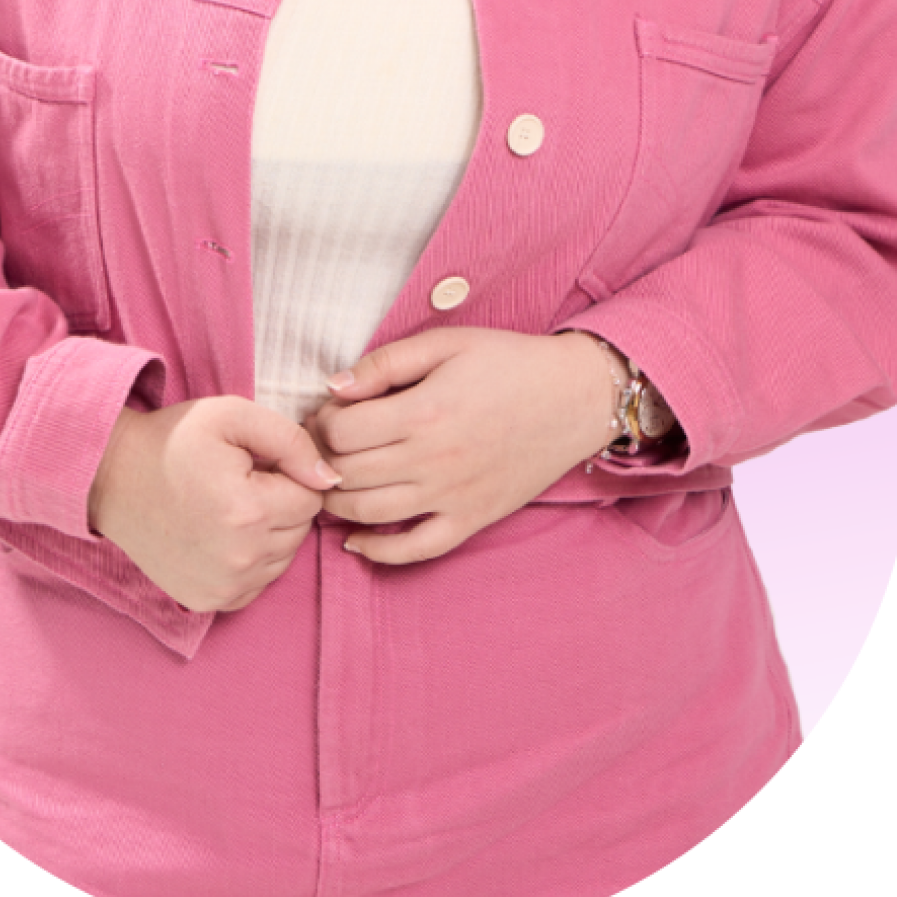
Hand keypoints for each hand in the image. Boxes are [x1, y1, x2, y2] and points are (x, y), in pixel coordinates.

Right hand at [88, 395, 342, 613]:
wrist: (112, 476)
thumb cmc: (174, 440)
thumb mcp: (233, 416)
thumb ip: (292, 441)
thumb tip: (331, 478)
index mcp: (249, 511)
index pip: (312, 496)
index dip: (289, 473)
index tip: (256, 463)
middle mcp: (240, 559)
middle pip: (300, 530)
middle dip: (281, 502)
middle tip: (240, 481)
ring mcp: (223, 587)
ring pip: (283, 559)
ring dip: (268, 533)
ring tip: (228, 506)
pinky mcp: (208, 602)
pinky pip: (258, 583)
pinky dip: (250, 560)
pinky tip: (221, 534)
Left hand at [302, 325, 620, 565]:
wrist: (575, 397)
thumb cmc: (509, 363)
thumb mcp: (446, 344)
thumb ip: (386, 363)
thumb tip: (334, 387)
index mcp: (423, 413)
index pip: (340, 432)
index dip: (321, 422)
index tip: (328, 412)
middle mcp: (432, 461)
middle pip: (346, 474)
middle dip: (321, 459)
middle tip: (323, 445)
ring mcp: (452, 497)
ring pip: (369, 515)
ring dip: (336, 504)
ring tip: (331, 482)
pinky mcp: (471, 520)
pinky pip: (415, 550)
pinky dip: (378, 552)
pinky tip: (356, 541)